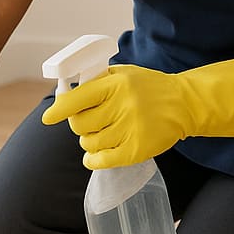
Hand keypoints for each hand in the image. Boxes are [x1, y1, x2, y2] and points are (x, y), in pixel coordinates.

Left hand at [41, 52, 233, 169]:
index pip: (78, 98)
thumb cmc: (149, 87)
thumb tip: (66, 94)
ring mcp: (130, 129)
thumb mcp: (125, 74)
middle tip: (87, 122)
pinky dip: (93, 159)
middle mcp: (123, 106)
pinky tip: (93, 155)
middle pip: (81, 124)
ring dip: (88, 141)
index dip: (60, 109)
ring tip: (98, 135)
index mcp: (116, 84)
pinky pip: (103, 160)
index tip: (49, 118)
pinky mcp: (137, 149)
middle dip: (79, 125)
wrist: (185, 103)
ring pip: (90, 143)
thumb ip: (98, 81)